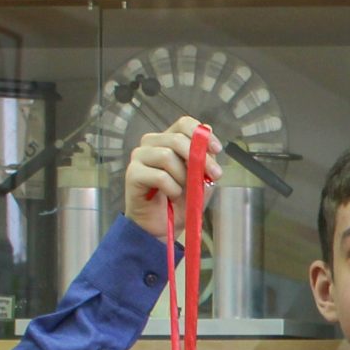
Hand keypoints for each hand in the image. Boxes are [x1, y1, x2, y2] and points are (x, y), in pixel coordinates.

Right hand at [122, 117, 211, 236]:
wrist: (163, 226)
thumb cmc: (181, 200)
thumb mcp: (201, 177)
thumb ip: (204, 156)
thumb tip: (208, 128)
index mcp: (168, 140)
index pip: (183, 123)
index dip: (201, 134)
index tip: (217, 150)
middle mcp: (150, 144)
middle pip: (176, 139)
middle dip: (200, 158)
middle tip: (213, 176)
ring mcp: (139, 157)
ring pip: (167, 156)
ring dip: (183, 177)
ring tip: (183, 190)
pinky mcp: (132, 174)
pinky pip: (160, 176)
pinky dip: (173, 189)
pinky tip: (171, 196)